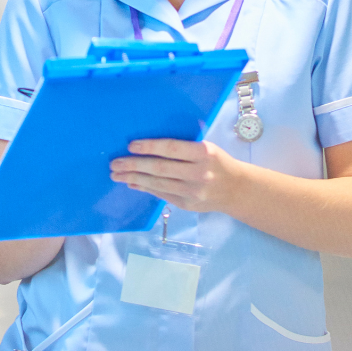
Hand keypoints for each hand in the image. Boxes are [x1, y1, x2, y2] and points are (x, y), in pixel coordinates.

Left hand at [109, 139, 242, 212]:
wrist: (236, 189)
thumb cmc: (216, 162)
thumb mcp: (206, 148)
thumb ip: (183, 147)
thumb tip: (148, 145)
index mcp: (204, 153)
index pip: (171, 148)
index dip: (149, 146)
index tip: (130, 145)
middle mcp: (199, 173)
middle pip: (160, 168)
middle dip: (134, 165)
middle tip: (115, 163)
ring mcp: (193, 192)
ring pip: (158, 184)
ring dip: (134, 179)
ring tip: (117, 174)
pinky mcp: (187, 205)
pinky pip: (161, 195)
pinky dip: (145, 188)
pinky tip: (132, 183)